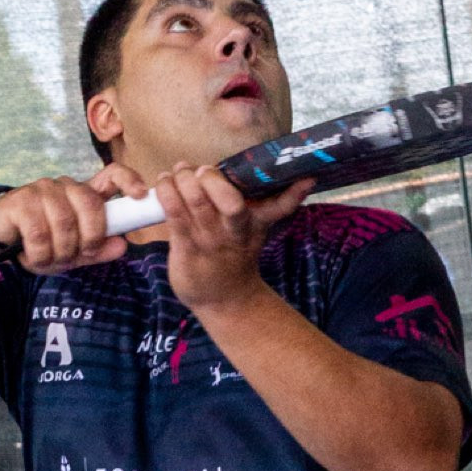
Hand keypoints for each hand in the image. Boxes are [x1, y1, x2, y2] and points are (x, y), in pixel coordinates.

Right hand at [0, 164, 148, 272]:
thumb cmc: (37, 243)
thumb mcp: (72, 253)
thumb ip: (97, 250)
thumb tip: (123, 246)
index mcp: (82, 195)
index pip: (112, 175)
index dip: (129, 181)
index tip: (141, 196)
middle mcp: (65, 186)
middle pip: (90, 205)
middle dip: (89, 239)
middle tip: (78, 257)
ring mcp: (42, 190)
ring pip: (65, 224)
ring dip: (59, 252)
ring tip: (49, 260)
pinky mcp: (21, 200)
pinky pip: (40, 233)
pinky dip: (39, 254)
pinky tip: (31, 257)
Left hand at [153, 165, 310, 314]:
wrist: (224, 299)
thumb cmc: (238, 255)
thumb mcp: (260, 231)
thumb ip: (278, 204)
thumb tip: (307, 179)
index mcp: (255, 223)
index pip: (279, 206)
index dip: (293, 192)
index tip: (304, 179)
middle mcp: (234, 231)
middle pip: (229, 200)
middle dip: (211, 177)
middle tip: (201, 171)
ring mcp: (209, 240)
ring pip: (196, 201)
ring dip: (183, 179)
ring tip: (177, 173)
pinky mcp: (186, 247)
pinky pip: (173, 214)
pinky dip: (166, 193)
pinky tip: (164, 183)